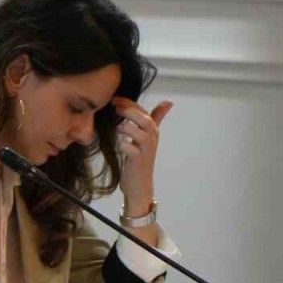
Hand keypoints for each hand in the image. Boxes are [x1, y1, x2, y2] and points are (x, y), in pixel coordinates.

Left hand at [111, 97, 173, 215]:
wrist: (138, 183)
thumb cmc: (139, 157)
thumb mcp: (146, 136)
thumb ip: (154, 119)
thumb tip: (168, 102)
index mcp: (152, 130)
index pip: (142, 111)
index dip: (129, 102)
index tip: (113, 99)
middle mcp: (152, 138)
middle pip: (145, 120)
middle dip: (129, 112)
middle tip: (115, 109)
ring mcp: (146, 150)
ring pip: (139, 133)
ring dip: (125, 127)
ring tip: (116, 128)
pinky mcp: (138, 161)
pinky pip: (130, 149)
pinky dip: (122, 144)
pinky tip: (117, 144)